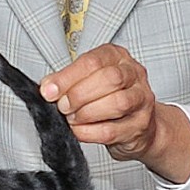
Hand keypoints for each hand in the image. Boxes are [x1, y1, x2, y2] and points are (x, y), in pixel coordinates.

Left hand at [39, 43, 189, 182]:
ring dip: (87, 113)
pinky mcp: (140, 126)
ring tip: (72, 118)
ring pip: (117, 103)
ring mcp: (142, 100)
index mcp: (117, 56)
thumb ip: (67, 81)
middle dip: (79, 95)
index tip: (49, 91)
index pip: (93, 61)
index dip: (67, 77)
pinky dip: (89, 132)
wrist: (135, 125)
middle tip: (63, 106)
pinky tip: (79, 131)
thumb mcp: (86, 81)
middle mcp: (134, 74)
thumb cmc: (107, 97)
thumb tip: (48, 88)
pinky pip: (113, 130)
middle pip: (110, 79)